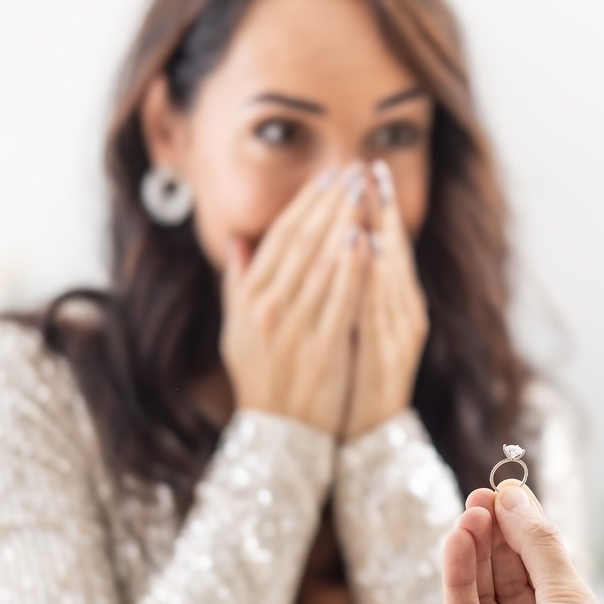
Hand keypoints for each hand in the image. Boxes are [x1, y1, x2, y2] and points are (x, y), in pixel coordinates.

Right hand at [222, 163, 368, 435]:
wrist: (278, 431)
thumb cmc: (259, 375)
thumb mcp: (236, 327)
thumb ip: (238, 281)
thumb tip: (238, 238)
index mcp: (249, 299)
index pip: (280, 239)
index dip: (305, 204)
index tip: (327, 177)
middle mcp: (269, 310)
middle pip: (302, 244)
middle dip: (329, 204)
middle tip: (351, 172)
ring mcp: (295, 329)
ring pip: (322, 266)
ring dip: (343, 225)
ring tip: (362, 194)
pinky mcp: (323, 349)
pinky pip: (341, 301)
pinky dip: (353, 269)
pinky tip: (367, 241)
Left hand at [342, 160, 428, 440]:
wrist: (367, 433)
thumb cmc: (354, 378)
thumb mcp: (350, 327)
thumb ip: (348, 288)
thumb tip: (341, 244)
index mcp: (392, 302)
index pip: (385, 245)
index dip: (377, 207)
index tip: (366, 170)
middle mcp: (404, 312)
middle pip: (396, 252)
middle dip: (384, 208)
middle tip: (373, 168)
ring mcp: (402, 332)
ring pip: (394, 274)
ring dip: (385, 235)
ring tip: (373, 198)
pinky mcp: (396, 352)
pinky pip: (383, 306)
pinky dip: (377, 276)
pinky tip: (370, 250)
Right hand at [443, 483, 603, 603]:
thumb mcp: (569, 590)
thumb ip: (537, 543)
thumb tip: (514, 496)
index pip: (537, 567)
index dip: (519, 530)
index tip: (502, 495)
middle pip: (506, 578)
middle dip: (493, 537)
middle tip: (479, 499)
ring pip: (480, 595)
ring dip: (473, 553)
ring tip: (467, 515)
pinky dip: (457, 580)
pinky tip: (456, 544)